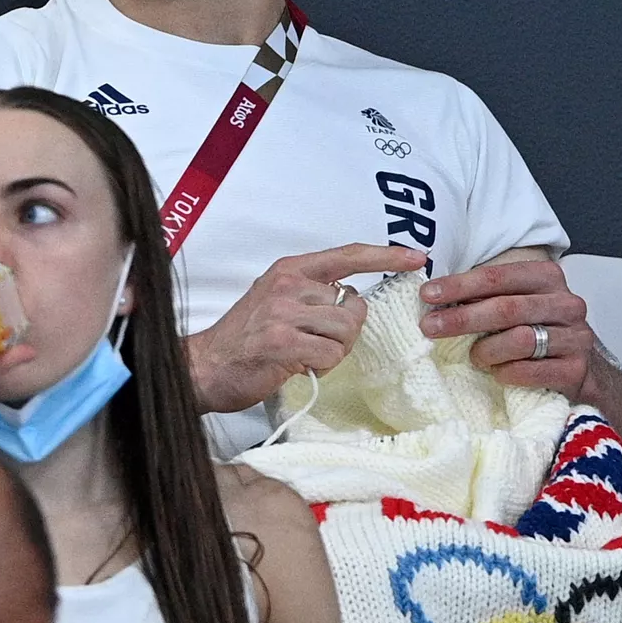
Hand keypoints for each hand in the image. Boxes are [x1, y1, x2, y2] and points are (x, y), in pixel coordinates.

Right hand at [187, 244, 428, 413]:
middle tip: (316, 344)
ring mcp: (284, 312)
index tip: (417, 258)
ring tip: (305, 355)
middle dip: (345, 332)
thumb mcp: (277, 300)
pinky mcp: (283, 342)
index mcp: (289, 269)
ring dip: (334, 351)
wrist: (204, 367)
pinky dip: (321, 367)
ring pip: (346, 331)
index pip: (348, 255)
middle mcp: (288, 284)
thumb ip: (313, 295)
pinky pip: (330, 355)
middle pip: (354, 306)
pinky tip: (298, 366)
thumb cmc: (245, 338)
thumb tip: (356, 302)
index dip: (386, 256)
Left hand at [419, 258, 592, 397]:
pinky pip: (531, 370)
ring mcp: (575, 337)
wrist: (584, 371)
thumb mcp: (517, 305)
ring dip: (487, 350)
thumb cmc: (539, 332)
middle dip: (463, 317)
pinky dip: (507, 373)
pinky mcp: (576, 369)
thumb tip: (435, 297)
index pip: (498, 276)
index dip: (460, 285)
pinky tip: (498, 373)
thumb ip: (486, 297)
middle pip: (506, 307)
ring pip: (519, 339)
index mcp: (547, 278)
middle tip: (430, 327)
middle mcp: (566, 303)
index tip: (427, 295)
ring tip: (476, 358)